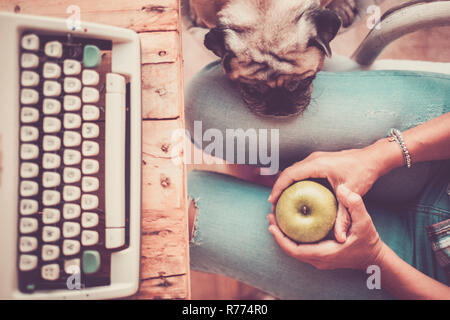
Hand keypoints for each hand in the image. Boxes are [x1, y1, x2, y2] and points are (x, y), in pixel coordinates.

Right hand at [268, 144, 391, 241]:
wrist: (373, 158)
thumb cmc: (363, 173)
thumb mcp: (352, 194)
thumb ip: (344, 217)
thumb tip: (340, 238)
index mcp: (317, 164)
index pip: (289, 174)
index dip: (278, 187)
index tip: (272, 201)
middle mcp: (313, 159)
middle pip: (287, 172)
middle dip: (278, 188)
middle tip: (274, 205)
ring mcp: (315, 159)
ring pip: (293, 171)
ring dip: (285, 184)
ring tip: (281, 201)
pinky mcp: (319, 161)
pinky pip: (301, 171)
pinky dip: (294, 182)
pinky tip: (295, 195)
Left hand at [268, 185, 384, 270]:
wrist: (374, 258)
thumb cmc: (369, 241)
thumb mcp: (365, 222)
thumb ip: (355, 206)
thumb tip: (343, 190)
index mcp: (324, 254)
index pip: (294, 250)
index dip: (280, 238)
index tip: (271, 224)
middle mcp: (317, 259)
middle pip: (289, 248)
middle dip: (278, 233)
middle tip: (270, 215)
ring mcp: (318, 259)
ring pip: (294, 248)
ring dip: (284, 234)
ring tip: (276, 216)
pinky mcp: (319, 255)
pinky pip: (300, 246)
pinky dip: (293, 235)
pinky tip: (291, 220)